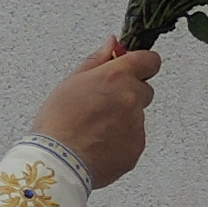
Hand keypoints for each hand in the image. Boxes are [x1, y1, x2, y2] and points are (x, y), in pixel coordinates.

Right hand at [32, 41, 161, 185]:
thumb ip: (97, 60)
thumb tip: (112, 44)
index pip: (149, 60)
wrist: (59, 162)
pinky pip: (134, 138)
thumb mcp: (71, 82)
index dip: (142, 63)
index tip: (134, 67)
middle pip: (145, 89)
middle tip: (104, 104)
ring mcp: (136, 125)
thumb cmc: (57, 123)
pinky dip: (121, 140)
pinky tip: (100, 143)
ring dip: (124, 118)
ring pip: (138, 116)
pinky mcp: (136, 148)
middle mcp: (131, 99)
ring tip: (95, 128)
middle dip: (130, 93)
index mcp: (116, 77)